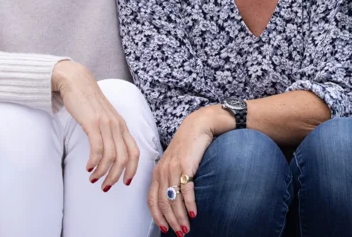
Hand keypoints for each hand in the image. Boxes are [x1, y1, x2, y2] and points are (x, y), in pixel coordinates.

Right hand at [52, 61, 139, 190]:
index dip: (133, 170)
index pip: (135, 152)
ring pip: (111, 156)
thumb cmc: (89, 102)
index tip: (125, 183)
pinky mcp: (92, 123)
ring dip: (102, 172)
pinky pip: (97, 148)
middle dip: (116, 177)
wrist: (77, 82)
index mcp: (122, 126)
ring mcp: (106, 124)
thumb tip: (109, 154)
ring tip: (93, 179)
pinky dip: (94, 161)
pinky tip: (88, 168)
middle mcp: (118, 126)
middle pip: (124, 158)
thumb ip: (109, 133)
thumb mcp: (104, 118)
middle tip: (105, 188)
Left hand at [149, 106, 220, 234]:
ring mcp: (173, 169)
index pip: (152, 200)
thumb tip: (174, 196)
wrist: (198, 126)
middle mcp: (162, 172)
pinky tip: (193, 213)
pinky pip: (186, 190)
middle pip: (163, 203)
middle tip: (179, 233)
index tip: (164, 228)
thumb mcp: (174, 161)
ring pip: (173, 200)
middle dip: (170, 221)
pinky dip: (189, 204)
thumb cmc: (188, 145)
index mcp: (157, 172)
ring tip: (186, 228)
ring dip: (180, 217)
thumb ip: (170, 177)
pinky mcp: (185, 166)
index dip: (157, 216)